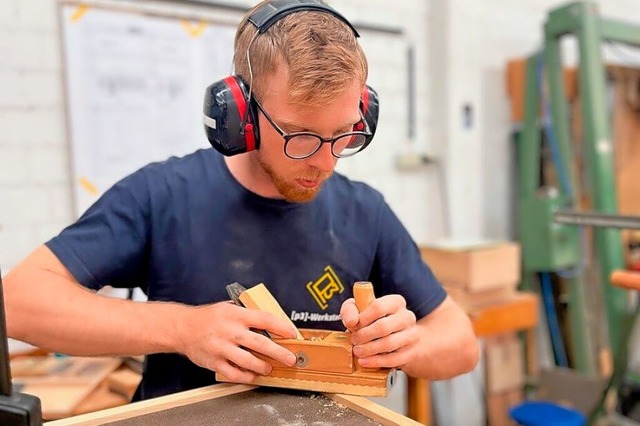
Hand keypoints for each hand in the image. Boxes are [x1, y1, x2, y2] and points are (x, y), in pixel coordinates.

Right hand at [176, 302, 297, 382]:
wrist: (182, 328)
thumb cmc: (207, 317)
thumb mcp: (228, 307)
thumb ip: (247, 314)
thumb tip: (270, 321)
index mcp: (235, 314)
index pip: (264, 319)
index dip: (281, 327)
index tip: (291, 333)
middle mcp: (229, 331)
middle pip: (260, 343)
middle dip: (279, 352)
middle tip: (290, 358)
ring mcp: (221, 347)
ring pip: (248, 361)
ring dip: (263, 366)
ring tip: (269, 368)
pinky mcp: (214, 361)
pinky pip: (234, 373)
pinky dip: (246, 376)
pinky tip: (252, 374)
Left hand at [340, 295, 417, 368]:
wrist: (397, 337)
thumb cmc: (374, 320)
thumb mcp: (360, 309)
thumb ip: (350, 310)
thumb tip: (351, 322)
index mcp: (396, 302)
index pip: (378, 307)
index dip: (363, 318)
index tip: (353, 326)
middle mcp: (407, 317)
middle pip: (383, 326)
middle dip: (364, 335)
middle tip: (353, 341)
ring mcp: (412, 335)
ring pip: (389, 344)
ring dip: (369, 349)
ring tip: (357, 351)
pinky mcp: (412, 352)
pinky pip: (394, 359)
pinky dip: (376, 361)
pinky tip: (365, 361)